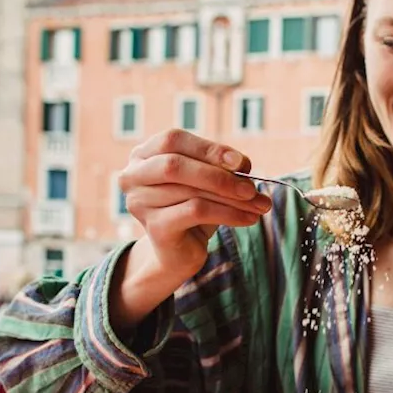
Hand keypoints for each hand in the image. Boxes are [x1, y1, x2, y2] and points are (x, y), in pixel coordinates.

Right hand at [119, 129, 270, 277]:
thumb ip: (220, 168)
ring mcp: (139, 203)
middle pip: (175, 165)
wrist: (177, 253)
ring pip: (191, 191)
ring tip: (259, 205)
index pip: (173, 140)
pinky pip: (196, 212)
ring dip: (232, 199)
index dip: (209, 149)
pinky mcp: (154, 227)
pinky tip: (249, 219)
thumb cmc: (192, 209)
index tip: (243, 163)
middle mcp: (133, 176)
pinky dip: (228, 214)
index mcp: (143, 155)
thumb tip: (242, 165)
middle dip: (219, 175)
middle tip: (252, 188)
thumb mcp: (206, 182)